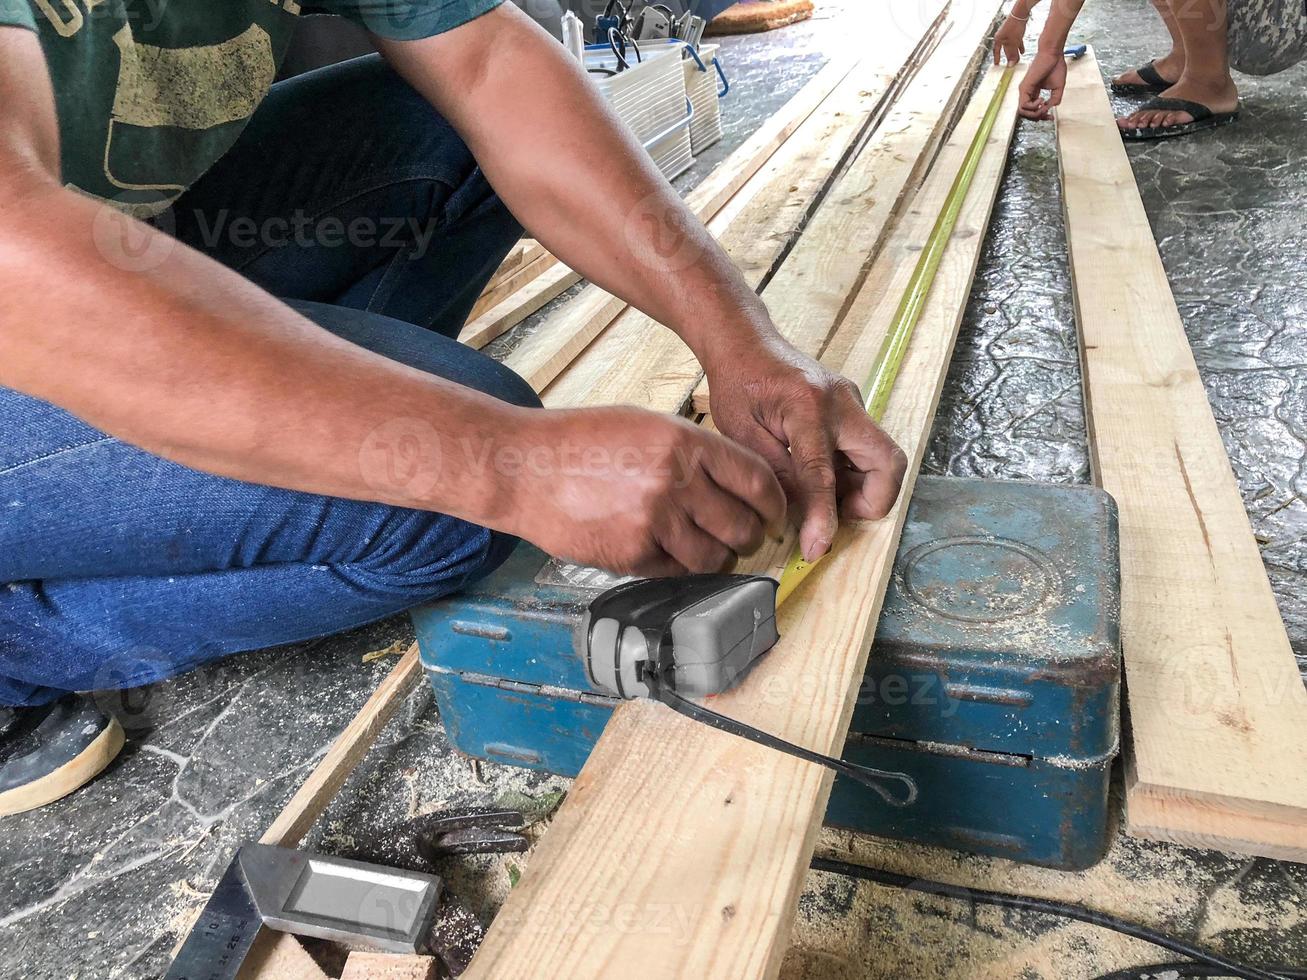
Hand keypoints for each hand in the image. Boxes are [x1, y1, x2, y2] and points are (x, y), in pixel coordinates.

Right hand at [512, 406, 786, 576]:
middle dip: (751, 538)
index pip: (758, 481)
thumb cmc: (583, 441)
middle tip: (744, 538)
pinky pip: (676, 572)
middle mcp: (676, 482)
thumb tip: (738, 483)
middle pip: (744, 526)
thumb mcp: (647, 425)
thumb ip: (694, 451)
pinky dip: (679, 567)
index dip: (775, 505)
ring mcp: (654, 522)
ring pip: (715, 558)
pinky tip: (667, 552)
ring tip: (707, 549)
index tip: (775, 516)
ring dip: (718, 558)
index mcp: (686, 443)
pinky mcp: (632, 555)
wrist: (524, 468)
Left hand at [704, 337, 906, 562]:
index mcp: (807, 407)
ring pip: (883, 459)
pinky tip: (820, 477)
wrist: (747, 344)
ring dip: (862, 488)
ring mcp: (853, 404)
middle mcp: (842, 403)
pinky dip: (853, 473)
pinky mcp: (853, 410)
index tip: (818, 546)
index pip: (824, 473)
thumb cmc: (738, 384)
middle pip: (888, 462)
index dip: (825, 516)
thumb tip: (799, 515)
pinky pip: (867, 451)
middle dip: (873, 500)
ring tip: (821, 494)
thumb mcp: (742, 434)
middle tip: (837, 513)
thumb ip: (775, 474)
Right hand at [993, 15, 1026, 64]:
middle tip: (1012, 64)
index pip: (996, 51)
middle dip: (1009, 56)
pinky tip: (1022, 51)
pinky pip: (1016, 41)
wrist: (1020, 14)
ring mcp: (1009, 33)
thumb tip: (1011, 64)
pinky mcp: (1015, 31)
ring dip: (1015, 52)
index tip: (997, 64)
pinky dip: (1019, 46)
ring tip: (1018, 59)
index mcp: (998, 39)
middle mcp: (1002, 36)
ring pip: (1011, 45)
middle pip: (1005, 49)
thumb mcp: (1013, 43)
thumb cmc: (1014, 26)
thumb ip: (1012, 54)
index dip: (997, 58)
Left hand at [1018, 49, 1067, 118]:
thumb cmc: (1055, 66)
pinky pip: (1023, 105)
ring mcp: (1024, 90)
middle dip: (1038, 117)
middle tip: (1047, 116)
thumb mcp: (1058, 88)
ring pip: (1023, 111)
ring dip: (1034, 113)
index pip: (1033, 110)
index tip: (1051, 117)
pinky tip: (1041, 100)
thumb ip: (1054, 99)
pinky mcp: (1024, 87)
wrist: (1053, 53)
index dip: (1042, 116)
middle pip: (1026, 113)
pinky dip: (1033, 106)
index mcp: (1034, 92)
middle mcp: (1027, 92)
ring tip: (1043, 105)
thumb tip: (1050, 108)